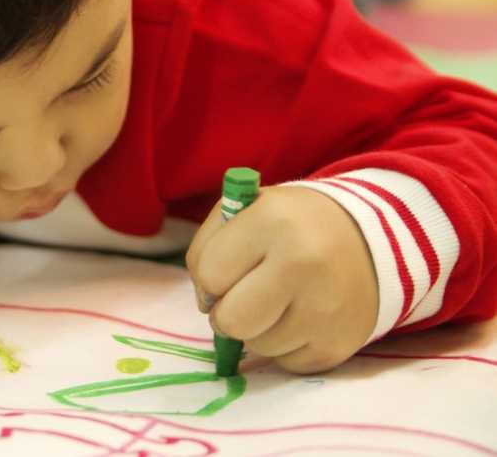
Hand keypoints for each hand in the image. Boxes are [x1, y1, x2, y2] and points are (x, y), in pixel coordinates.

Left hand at [185, 185, 378, 373]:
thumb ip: (207, 248)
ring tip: (280, 301)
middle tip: (243, 295)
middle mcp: (303, 263)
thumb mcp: (245, 211)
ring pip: (256, 346)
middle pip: (231, 320)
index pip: (209, 274)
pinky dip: (285, 345)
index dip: (209, 277)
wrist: (367, 239)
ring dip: (257, 329)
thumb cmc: (291, 225)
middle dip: (226, 312)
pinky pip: (285, 363)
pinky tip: (301, 317)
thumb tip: (206, 303)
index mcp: (274, 220)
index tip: (227, 269)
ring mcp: (325, 308)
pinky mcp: (338, 344)